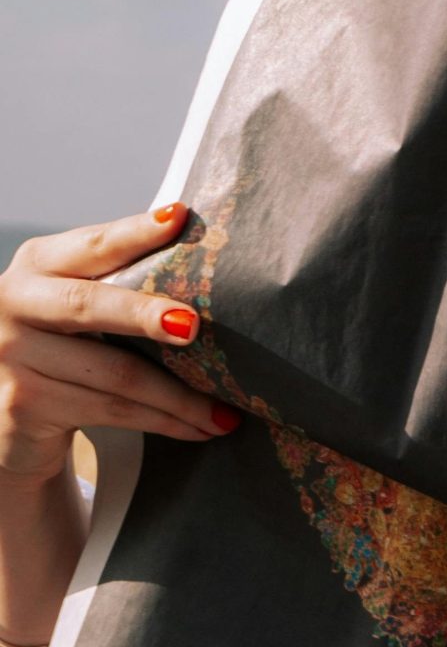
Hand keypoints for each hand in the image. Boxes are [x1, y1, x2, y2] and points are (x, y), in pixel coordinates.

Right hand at [0, 208, 239, 489]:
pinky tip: (201, 429)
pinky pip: (112, 412)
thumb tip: (205, 265)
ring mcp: (13, 356)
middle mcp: (15, 302)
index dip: (135, 233)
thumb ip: (119, 283)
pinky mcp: (24, 405)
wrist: (10, 419)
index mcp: (38, 264)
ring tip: (226, 410)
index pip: (93, 244)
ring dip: (179, 397)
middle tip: (192, 326)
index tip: (179, 218)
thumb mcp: (75, 305)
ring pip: (116, 374)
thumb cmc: (62, 350)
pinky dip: (164, 422)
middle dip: (145, 315)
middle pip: (88, 305)